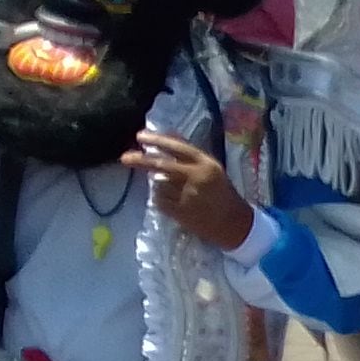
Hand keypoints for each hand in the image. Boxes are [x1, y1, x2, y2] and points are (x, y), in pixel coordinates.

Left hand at [123, 131, 253, 252]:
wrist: (234, 223)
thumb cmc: (223, 194)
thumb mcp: (212, 169)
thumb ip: (190, 156)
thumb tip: (167, 137)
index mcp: (206, 164)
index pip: (177, 147)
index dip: (157, 141)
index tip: (140, 137)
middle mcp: (196, 177)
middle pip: (162, 165)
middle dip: (141, 160)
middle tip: (125, 158)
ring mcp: (187, 195)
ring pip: (159, 185)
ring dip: (159, 186)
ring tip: (174, 192)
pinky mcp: (181, 212)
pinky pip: (159, 201)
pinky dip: (160, 200)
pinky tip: (172, 202)